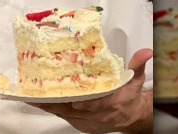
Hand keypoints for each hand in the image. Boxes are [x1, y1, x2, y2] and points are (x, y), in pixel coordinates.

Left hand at [30, 48, 153, 133]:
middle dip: (56, 102)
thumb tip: (146, 52)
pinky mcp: (81, 124)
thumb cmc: (129, 96)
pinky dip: (51, 109)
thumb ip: (138, 64)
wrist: (132, 116)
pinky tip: (39, 102)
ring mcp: (87, 121)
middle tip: (39, 94)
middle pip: (73, 109)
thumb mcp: (135, 79)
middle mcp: (97, 114)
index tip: (73, 100)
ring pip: (64, 114)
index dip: (83, 103)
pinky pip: (62, 117)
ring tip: (31, 97)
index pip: (95, 104)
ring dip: (49, 106)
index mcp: (110, 103)